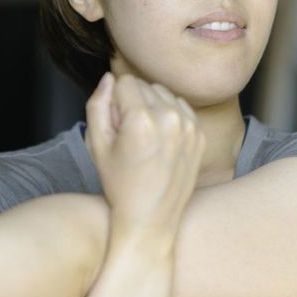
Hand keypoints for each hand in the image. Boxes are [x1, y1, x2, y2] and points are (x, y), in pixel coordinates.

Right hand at [84, 72, 206, 232]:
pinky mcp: (200, 134)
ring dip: (152, 106)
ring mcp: (189, 126)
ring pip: (163, 93)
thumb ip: (97, 104)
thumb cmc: (118, 183)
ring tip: (145, 139)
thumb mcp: (96, 144)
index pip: (124, 81)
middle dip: (133, 103)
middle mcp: (170, 118)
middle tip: (129, 137)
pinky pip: (180, 107)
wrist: (151, 219)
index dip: (113, 102)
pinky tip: (161, 141)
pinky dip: (169, 116)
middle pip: (144, 85)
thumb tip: (109, 77)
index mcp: (142, 120)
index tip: (115, 127)